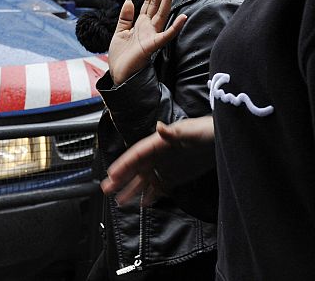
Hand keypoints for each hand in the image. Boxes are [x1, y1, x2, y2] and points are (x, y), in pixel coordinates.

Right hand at [101, 116, 215, 205]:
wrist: (223, 139)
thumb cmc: (207, 131)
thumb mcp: (191, 131)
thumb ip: (174, 132)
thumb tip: (159, 128)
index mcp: (158, 144)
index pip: (136, 155)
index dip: (123, 165)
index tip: (112, 175)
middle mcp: (158, 156)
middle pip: (135, 169)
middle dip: (120, 179)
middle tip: (107, 189)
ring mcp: (166, 167)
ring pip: (145, 180)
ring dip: (132, 190)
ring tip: (119, 201)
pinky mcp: (176, 177)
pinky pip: (159, 188)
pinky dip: (151, 196)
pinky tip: (143, 203)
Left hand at [108, 0, 187, 83]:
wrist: (119, 75)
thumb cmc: (121, 57)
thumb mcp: (119, 32)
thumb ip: (125, 17)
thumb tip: (128, 0)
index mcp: (140, 24)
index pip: (148, 2)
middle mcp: (148, 27)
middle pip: (156, 4)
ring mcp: (152, 36)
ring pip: (162, 14)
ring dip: (168, 0)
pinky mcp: (152, 46)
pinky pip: (165, 36)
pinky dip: (174, 27)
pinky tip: (182, 17)